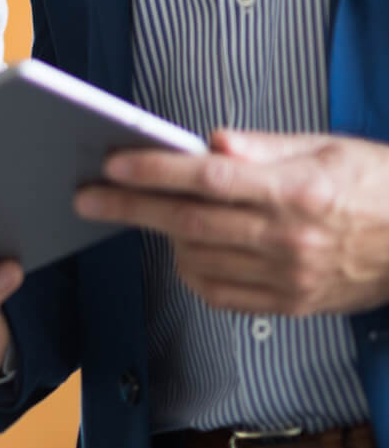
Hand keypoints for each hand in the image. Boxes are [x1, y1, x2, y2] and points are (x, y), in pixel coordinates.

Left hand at [74, 129, 388, 315]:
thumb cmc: (375, 183)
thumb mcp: (326, 146)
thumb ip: (263, 146)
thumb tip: (211, 142)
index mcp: (298, 191)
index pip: (209, 178)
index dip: (156, 170)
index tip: (113, 163)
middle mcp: (290, 239)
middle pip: (190, 222)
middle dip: (130, 206)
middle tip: (87, 195)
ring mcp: (290, 278)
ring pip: (199, 260)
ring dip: (161, 235)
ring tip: (142, 210)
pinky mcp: (291, 306)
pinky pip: (221, 294)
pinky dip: (192, 271)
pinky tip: (184, 248)